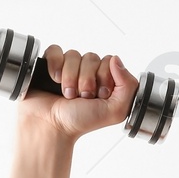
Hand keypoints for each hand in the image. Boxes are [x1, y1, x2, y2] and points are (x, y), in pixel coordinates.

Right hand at [20, 46, 137, 138]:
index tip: (100, 95)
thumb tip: (117, 59)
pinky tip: (54, 79)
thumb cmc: (80, 122)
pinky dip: (55, 65)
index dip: (104, 77)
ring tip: (67, 94)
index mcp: (105, 80)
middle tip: (82, 97)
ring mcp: (69, 68)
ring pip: (74, 55)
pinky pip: (55, 51)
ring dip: (70, 77)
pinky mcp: (51, 64)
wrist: (51, 126)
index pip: (110, 61)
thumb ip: (128, 86)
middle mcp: (88, 73)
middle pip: (92, 57)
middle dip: (87, 80)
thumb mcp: (115, 110)